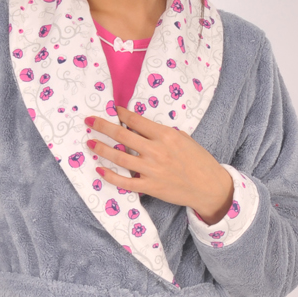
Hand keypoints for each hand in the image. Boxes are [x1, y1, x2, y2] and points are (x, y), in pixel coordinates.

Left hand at [84, 105, 233, 223]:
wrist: (208, 186)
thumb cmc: (197, 160)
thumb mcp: (182, 139)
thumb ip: (160, 133)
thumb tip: (138, 127)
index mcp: (165, 135)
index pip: (136, 121)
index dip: (120, 114)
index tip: (111, 110)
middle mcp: (156, 151)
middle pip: (122, 135)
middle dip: (102, 127)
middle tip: (89, 122)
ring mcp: (152, 170)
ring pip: (120, 157)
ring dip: (102, 149)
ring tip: (90, 143)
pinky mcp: (150, 187)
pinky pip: (125, 182)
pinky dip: (110, 176)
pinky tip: (100, 169)